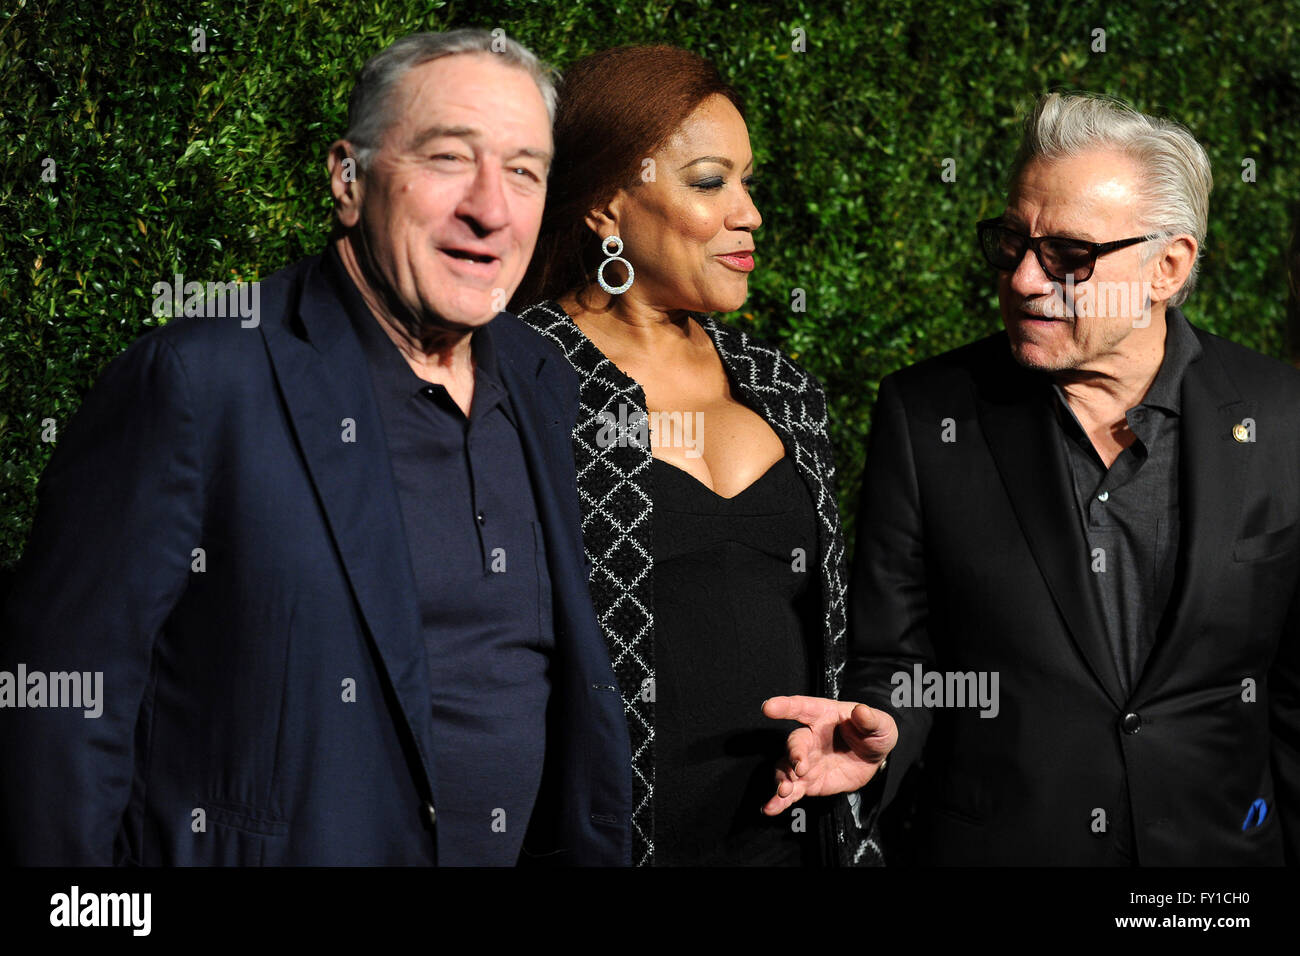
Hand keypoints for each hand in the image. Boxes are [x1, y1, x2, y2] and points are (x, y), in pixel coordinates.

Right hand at [761, 695, 896, 815]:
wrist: (872, 760)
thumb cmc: (873, 734)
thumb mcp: (881, 725)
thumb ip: (871, 719)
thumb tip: (861, 711)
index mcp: (823, 715)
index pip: (802, 707)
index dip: (784, 706)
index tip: (768, 708)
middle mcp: (810, 736)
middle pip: (795, 742)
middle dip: (794, 754)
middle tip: (800, 767)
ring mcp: (806, 760)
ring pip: (786, 767)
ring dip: (782, 778)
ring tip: (784, 791)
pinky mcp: (807, 781)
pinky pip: (791, 790)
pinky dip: (779, 800)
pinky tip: (771, 808)